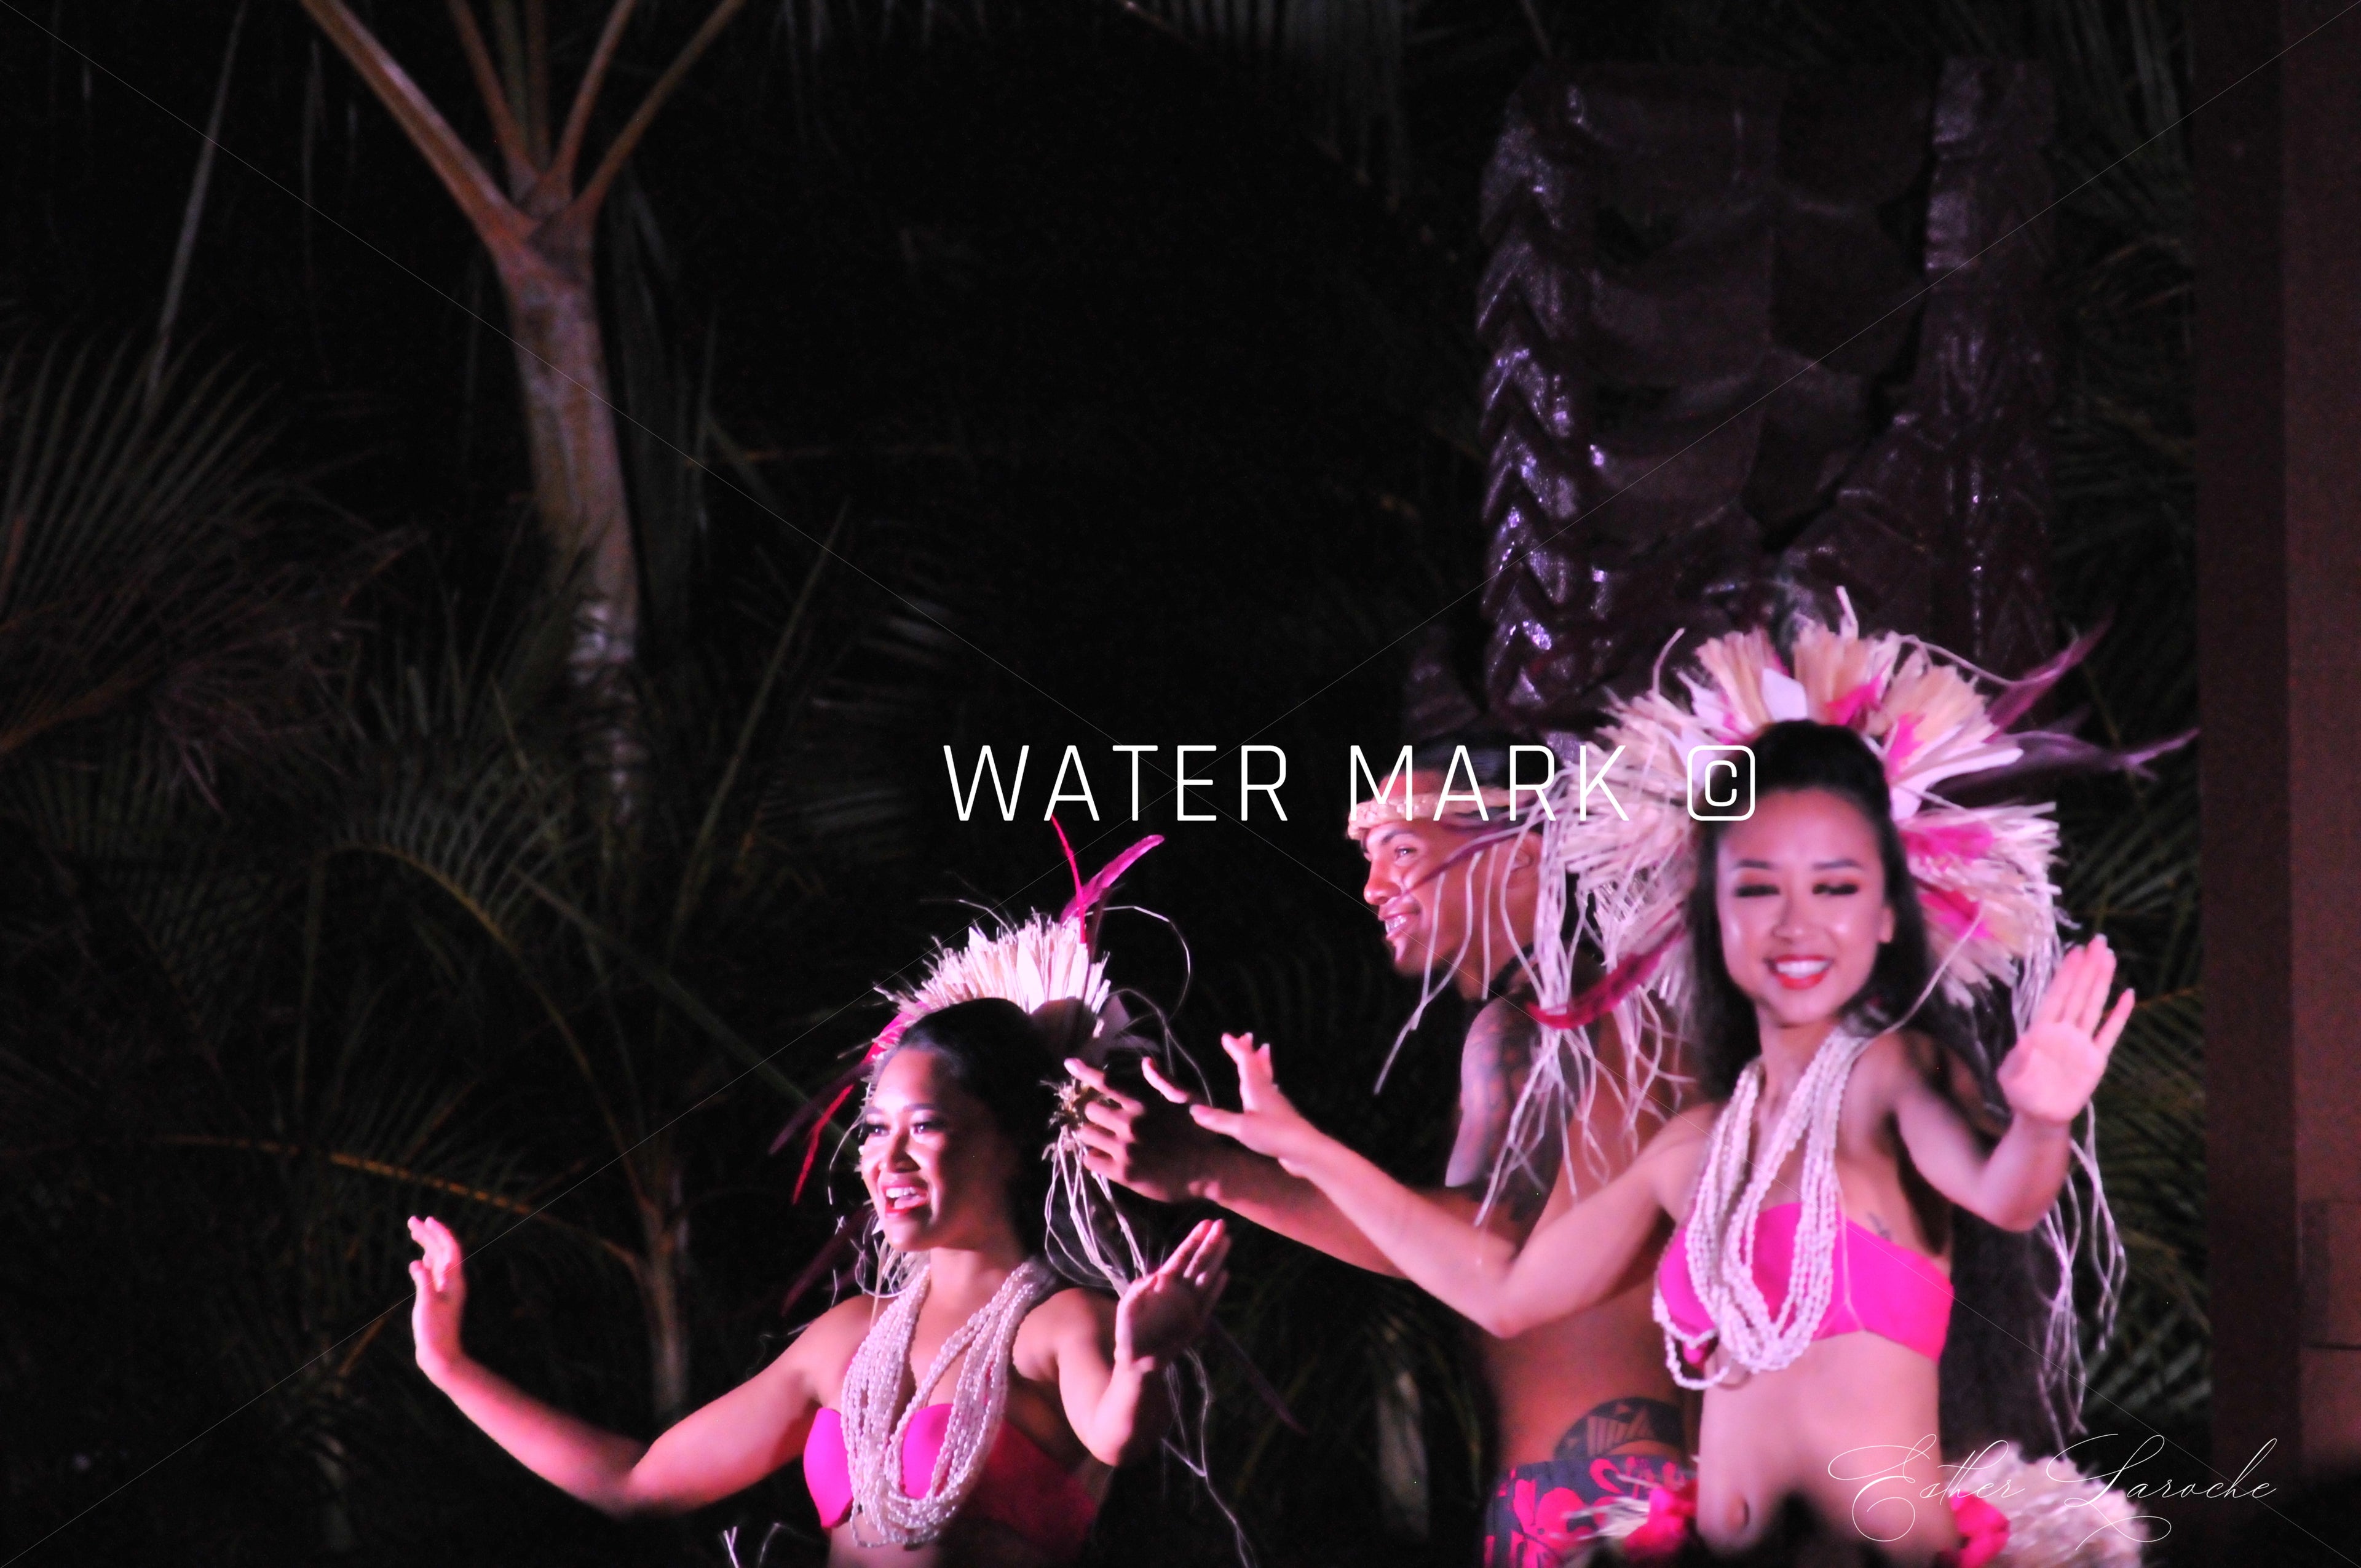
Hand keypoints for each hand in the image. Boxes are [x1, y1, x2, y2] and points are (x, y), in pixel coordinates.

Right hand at [407, 1214, 468, 1381]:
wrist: (441, 1355)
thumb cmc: (435, 1331)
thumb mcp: (427, 1304)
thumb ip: (423, 1281)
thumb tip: (418, 1262)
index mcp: (454, 1280)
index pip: (450, 1248)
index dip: (440, 1232)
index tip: (427, 1220)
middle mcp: (452, 1282)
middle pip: (442, 1251)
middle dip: (429, 1234)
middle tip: (412, 1220)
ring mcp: (446, 1290)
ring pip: (437, 1260)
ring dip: (427, 1245)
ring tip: (415, 1232)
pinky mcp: (438, 1299)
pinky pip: (434, 1273)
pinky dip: (427, 1262)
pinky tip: (421, 1258)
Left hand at [1066, 1056, 1223, 1204]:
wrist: (1211, 1171)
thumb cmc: (1201, 1132)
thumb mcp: (1187, 1099)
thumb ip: (1163, 1081)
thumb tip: (1145, 1062)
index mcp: (1144, 1103)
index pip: (1106, 1081)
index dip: (1085, 1071)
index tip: (1069, 1063)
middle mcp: (1130, 1123)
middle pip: (1090, 1110)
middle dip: (1096, 1114)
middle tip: (1107, 1122)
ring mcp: (1125, 1149)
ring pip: (1086, 1135)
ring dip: (1094, 1136)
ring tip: (1107, 1141)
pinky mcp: (1123, 1173)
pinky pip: (1091, 1161)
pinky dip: (1096, 1158)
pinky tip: (1108, 1159)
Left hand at [1114, 1218, 1230, 1368]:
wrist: (1137, 1358)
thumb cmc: (1128, 1330)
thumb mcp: (1127, 1308)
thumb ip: (1138, 1292)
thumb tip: (1156, 1277)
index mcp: (1163, 1282)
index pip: (1181, 1256)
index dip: (1193, 1240)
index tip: (1205, 1224)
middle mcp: (1179, 1290)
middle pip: (1197, 1262)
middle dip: (1209, 1243)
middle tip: (1221, 1224)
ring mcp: (1189, 1304)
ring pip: (1206, 1277)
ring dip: (1217, 1259)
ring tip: (1227, 1240)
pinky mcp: (1196, 1321)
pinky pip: (1210, 1302)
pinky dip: (1217, 1289)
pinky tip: (1225, 1274)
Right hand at [1187, 1033, 1321, 1175]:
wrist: (1304, 1150)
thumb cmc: (1273, 1134)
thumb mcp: (1242, 1128)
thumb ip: (1218, 1119)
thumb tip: (1193, 1109)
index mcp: (1256, 1089)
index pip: (1246, 1063)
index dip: (1236, 1049)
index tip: (1226, 1036)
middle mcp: (1267, 1091)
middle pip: (1258, 1066)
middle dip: (1251, 1051)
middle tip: (1248, 1036)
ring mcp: (1276, 1103)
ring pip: (1266, 1077)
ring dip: (1262, 1063)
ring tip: (1263, 1051)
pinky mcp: (1280, 1116)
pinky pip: (1270, 1092)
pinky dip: (1266, 1083)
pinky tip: (1270, 1089)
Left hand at [1999, 938, 2134, 1127]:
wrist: (2038, 1117)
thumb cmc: (2020, 1094)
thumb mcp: (2010, 1076)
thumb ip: (2017, 1060)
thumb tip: (2025, 1042)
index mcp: (2041, 1030)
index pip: (2056, 995)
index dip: (2065, 974)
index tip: (2074, 951)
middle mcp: (2063, 1031)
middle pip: (2077, 994)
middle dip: (2086, 968)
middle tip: (2098, 942)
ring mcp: (2080, 1044)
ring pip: (2094, 1007)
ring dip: (2101, 983)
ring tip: (2109, 958)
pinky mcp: (2095, 1060)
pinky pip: (2109, 1034)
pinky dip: (2119, 1015)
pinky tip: (2128, 995)